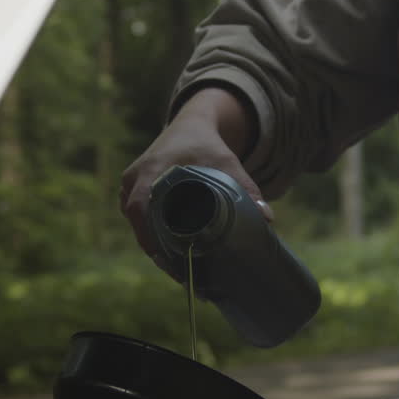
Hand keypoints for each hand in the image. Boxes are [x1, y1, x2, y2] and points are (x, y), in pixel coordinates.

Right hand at [119, 88, 271, 275]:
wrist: (190, 125)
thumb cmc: (207, 145)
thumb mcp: (227, 163)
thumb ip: (246, 187)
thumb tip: (267, 218)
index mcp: (151, 170)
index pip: (139, 207)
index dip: (147, 235)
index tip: (163, 257)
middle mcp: (134, 178)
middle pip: (137, 221)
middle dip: (154, 249)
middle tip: (179, 272)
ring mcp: (131, 185)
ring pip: (136, 222)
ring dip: (152, 244)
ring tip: (177, 269)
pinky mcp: (134, 190)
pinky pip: (138, 216)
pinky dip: (150, 233)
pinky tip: (168, 253)